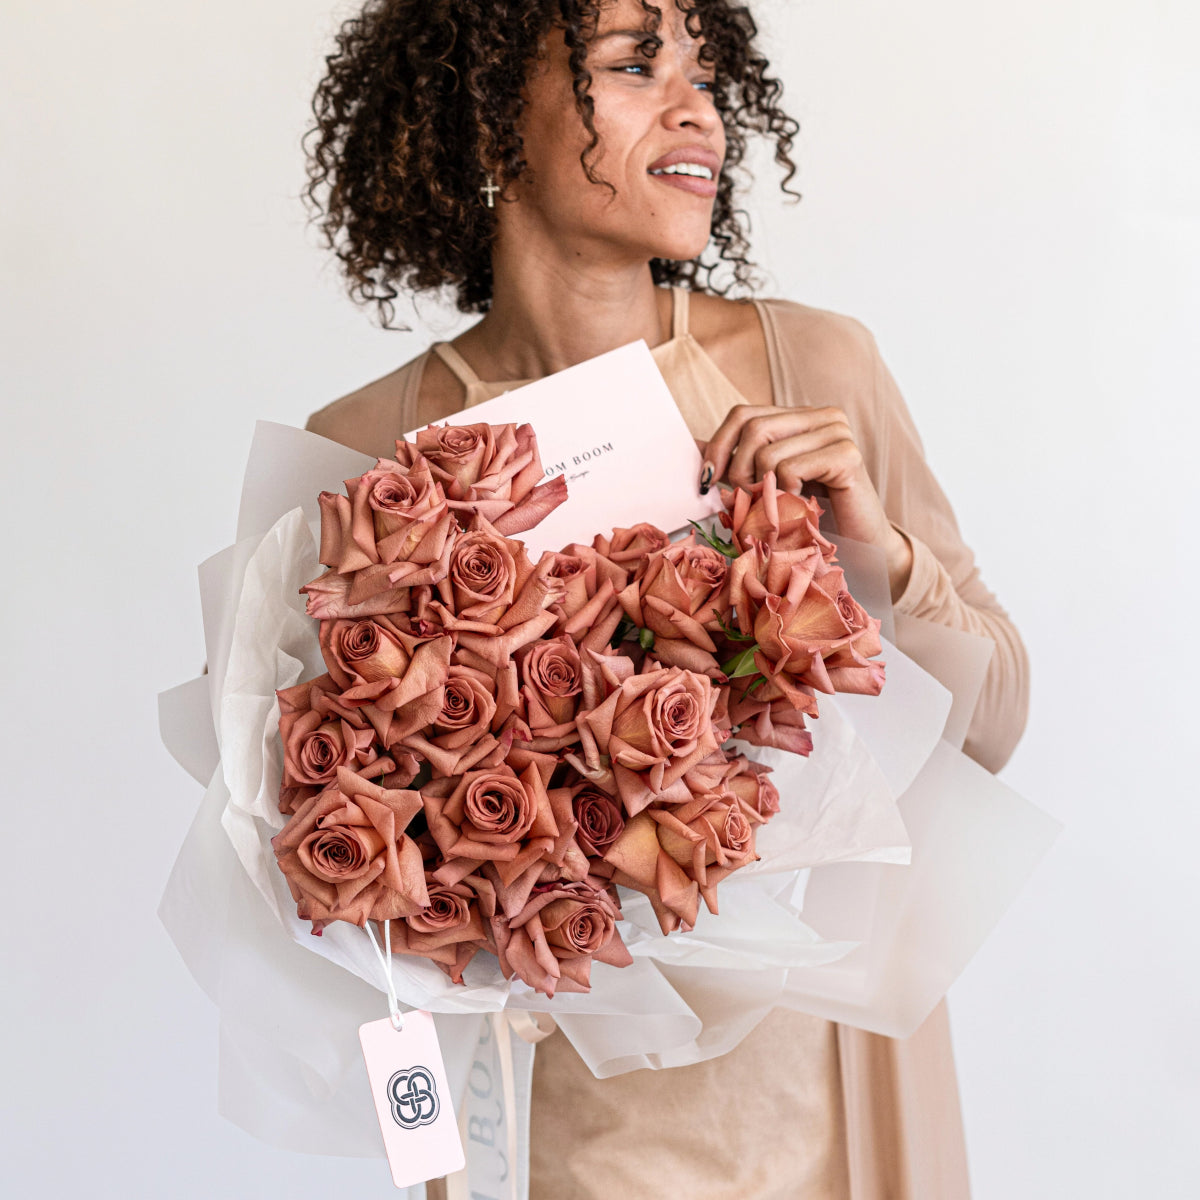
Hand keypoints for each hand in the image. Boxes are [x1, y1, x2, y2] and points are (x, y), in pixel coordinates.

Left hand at [701, 404, 913, 600]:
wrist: (860, 547)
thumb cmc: (809, 519)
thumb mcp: (764, 487)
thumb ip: (733, 464)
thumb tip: (690, 446)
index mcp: (799, 418)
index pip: (743, 414)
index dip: (718, 446)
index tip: (707, 482)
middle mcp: (821, 416)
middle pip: (753, 428)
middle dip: (737, 471)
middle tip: (745, 502)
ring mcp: (838, 432)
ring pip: (769, 452)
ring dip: (762, 490)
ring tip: (776, 510)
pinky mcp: (848, 455)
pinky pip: (791, 469)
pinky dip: (785, 495)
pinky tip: (800, 508)